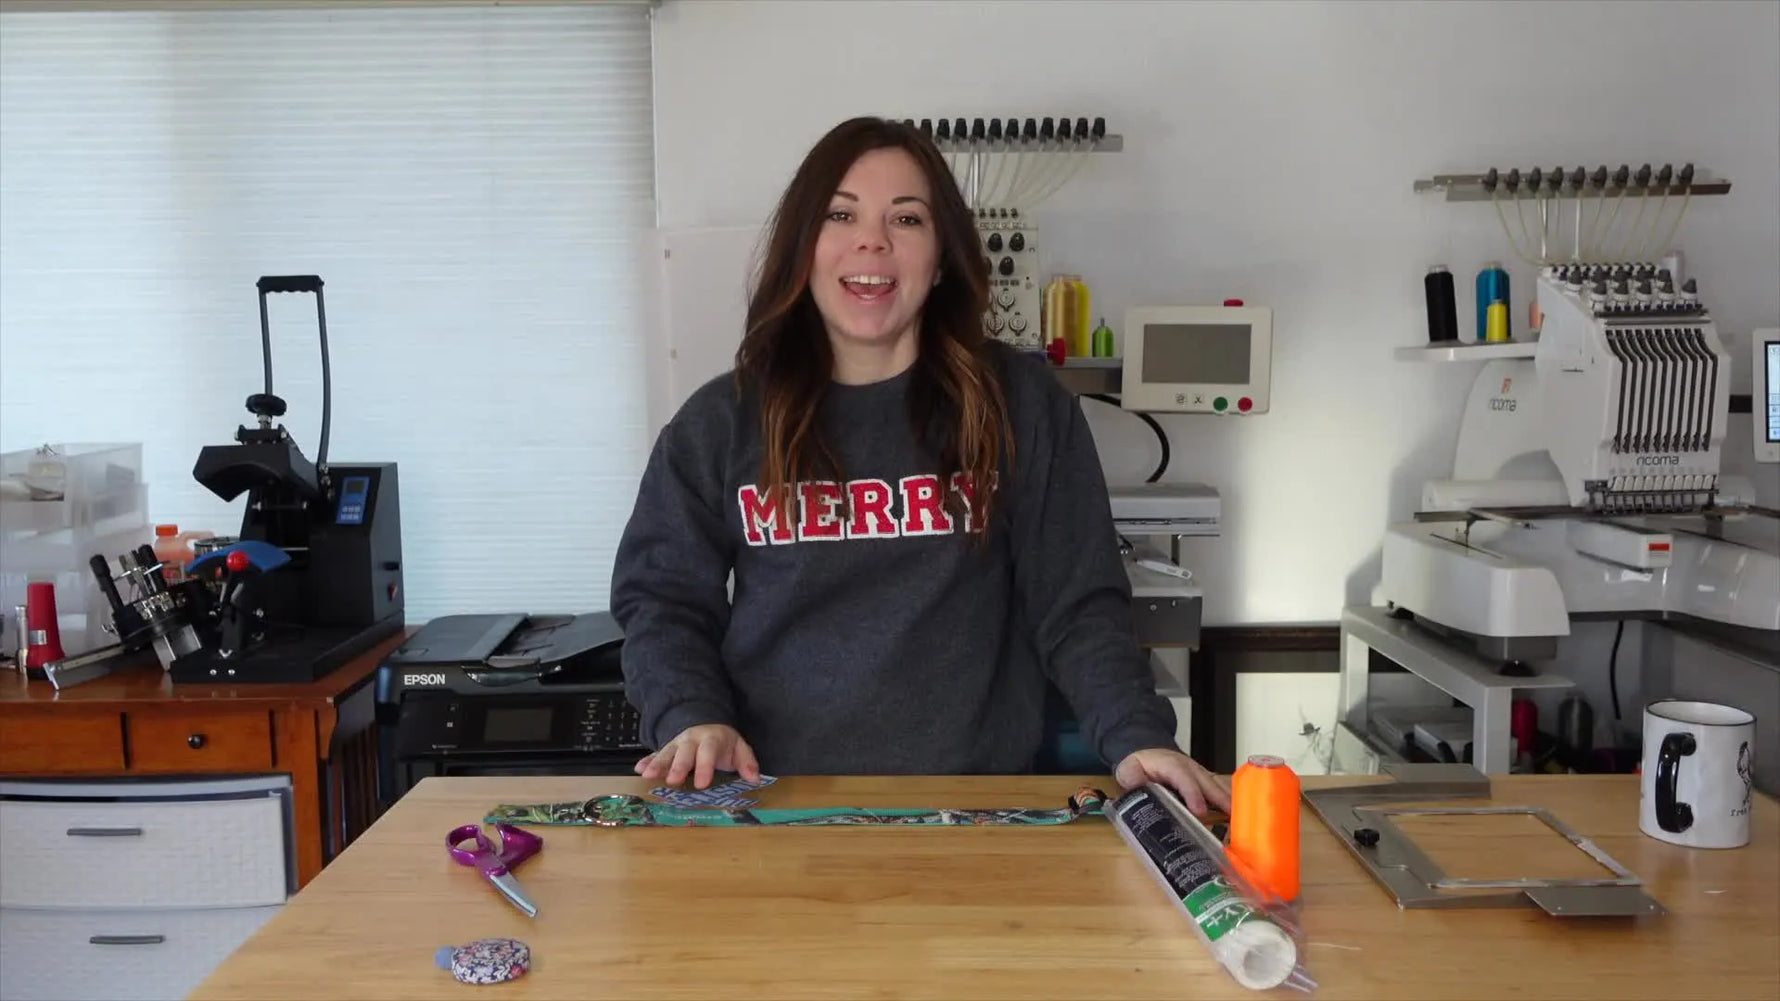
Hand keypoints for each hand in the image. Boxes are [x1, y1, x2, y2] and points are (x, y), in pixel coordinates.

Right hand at [635, 724, 759, 788]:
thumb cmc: (724, 743)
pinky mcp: (667, 750)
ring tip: (648, 775)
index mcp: (711, 740)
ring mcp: (677, 744)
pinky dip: (647, 761)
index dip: (705, 767)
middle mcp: (691, 741)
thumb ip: (747, 762)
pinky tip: (639, 769)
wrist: (706, 724)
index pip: (708, 752)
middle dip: (678, 766)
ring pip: (667, 753)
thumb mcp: (739, 748)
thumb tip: (754, 778)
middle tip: (673, 781)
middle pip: (684, 753)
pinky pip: (656, 754)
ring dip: (657, 764)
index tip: (702, 784)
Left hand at [1115, 747, 1230, 816]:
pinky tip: (1237, 813)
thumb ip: (1132, 777)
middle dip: (1219, 799)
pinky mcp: (1204, 781)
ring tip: (1239, 817)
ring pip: (1216, 785)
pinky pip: (1218, 788)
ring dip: (1228, 800)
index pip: (1183, 778)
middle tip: (1230, 816)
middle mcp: (1189, 768)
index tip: (1199, 810)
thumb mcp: (1129, 769)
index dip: (1193, 793)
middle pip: (1207, 782)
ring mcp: (1199, 773)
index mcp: (1170, 765)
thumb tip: (1136, 785)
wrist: (1147, 753)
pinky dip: (1229, 799)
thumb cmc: (1140, 765)